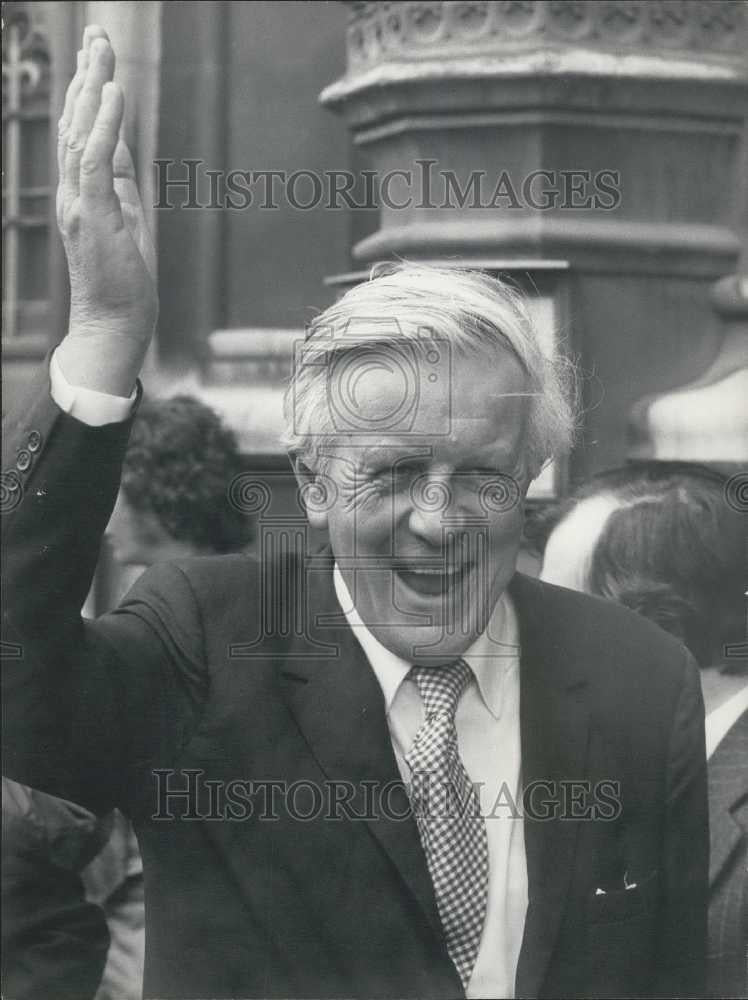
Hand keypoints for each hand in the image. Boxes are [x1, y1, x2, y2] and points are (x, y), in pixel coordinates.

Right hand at [55, 26, 156, 396]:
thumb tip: (122, 149)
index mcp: (83, 193)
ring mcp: (79, 202)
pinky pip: (95, 159)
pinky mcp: (93, 214)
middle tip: (96, 34)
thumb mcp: (126, 221)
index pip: (82, 132)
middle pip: (75, 122)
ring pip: (80, 132)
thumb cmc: (123, 282)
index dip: (89, 93)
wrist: (115, 323)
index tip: (96, 56)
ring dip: (92, 87)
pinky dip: (104, 122)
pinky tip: (114, 92)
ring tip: (101, 49)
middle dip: (86, 76)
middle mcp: (73, 191)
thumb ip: (120, 184)